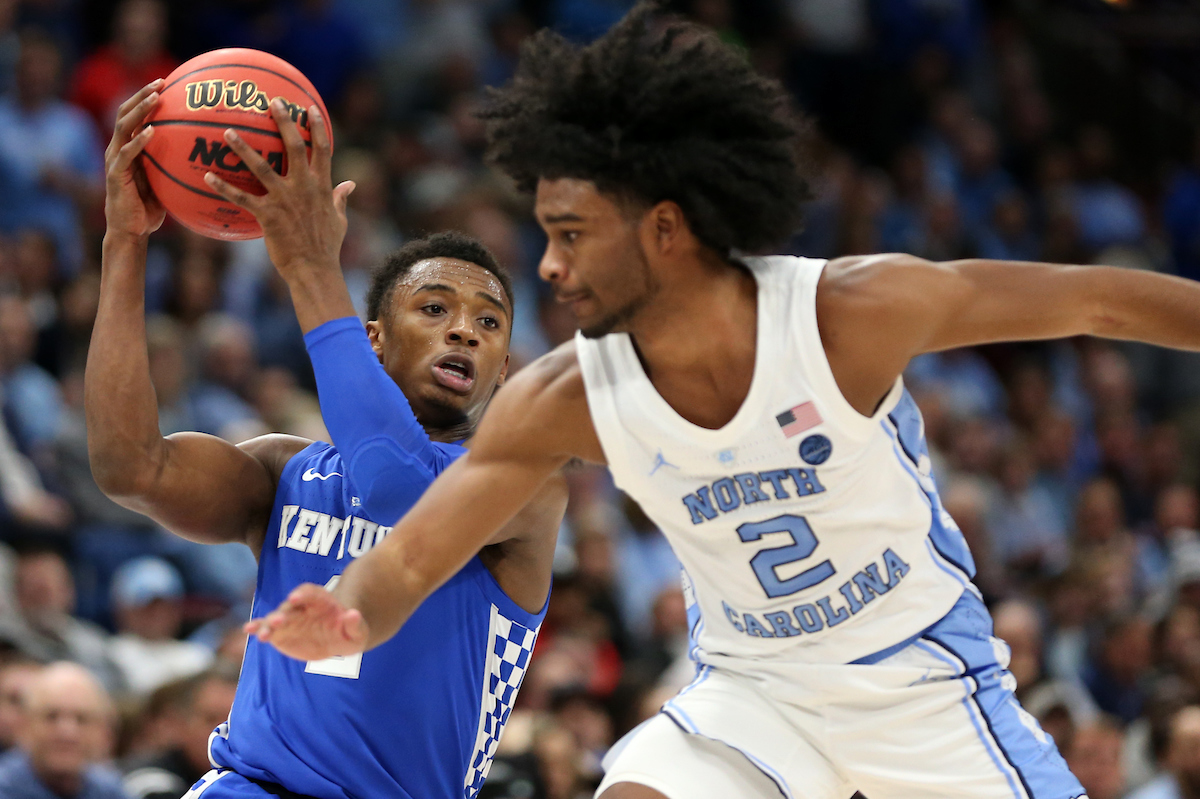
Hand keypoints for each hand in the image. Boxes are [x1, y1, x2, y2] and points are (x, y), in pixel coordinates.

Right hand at [104, 80, 166, 237]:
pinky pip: (127, 153)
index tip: (166, 83)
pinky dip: (138, 141)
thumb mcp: (165, 181)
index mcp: (128, 147)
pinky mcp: (115, 174)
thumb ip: (174, 165)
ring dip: (139, 110)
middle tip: (161, 82)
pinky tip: (151, 132)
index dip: (146, 98)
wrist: (131, 231)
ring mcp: (114, 160)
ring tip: (154, 98)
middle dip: (142, 95)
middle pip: (126, 113)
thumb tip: (205, 156)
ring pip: (124, 126)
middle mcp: (118, 148)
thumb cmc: (150, 208)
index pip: (135, 115)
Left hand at [204, 100, 354, 281]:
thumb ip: (341, 198)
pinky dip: (223, 186)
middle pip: (294, 147)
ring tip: (227, 132)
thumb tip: (350, 184)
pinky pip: (241, 197)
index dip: (317, 127)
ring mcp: (284, 200)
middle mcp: (304, 188)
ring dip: (243, 148)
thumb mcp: (339, 220)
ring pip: (261, 167)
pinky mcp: (267, 216)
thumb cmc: (327, 247)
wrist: (314, 270)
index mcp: (322, 186)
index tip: (309, 108)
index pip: (322, 149)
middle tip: (271, 101)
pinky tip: (206, 176)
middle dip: (284, 122)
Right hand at [244, 581, 368, 660]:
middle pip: (290, 607)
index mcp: (321, 601)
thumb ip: (355, 623)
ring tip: (261, 633)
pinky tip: (248, 630)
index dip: (303, 593)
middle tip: (278, 620)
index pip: (311, 592)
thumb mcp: (358, 630)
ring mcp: (290, 619)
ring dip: (268, 624)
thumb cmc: (350, 632)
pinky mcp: (281, 633)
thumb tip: (353, 614)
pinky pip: (268, 629)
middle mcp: (302, 607)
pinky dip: (258, 628)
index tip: (295, 597)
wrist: (339, 638)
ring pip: (276, 619)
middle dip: (283, 612)